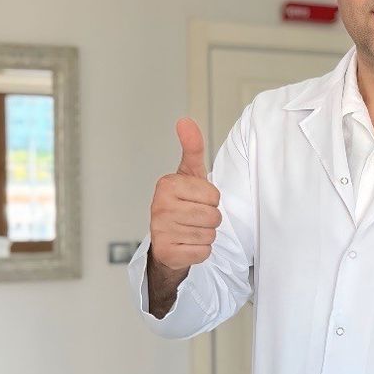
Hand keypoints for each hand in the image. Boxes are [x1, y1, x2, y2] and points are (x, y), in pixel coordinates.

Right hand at [149, 117, 221, 270]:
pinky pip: (203, 252)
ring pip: (209, 235)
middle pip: (213, 216)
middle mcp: (159, 206)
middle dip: (210, 219)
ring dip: (205, 235)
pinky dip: (200, 251)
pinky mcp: (167, 252)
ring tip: (190, 230)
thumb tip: (185, 120)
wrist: (166, 240)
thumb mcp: (189, 174)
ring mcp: (161, 230)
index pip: (214, 195)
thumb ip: (192, 148)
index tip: (196, 200)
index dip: (211, 200)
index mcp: (167, 184)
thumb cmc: (182, 204)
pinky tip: (186, 244)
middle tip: (194, 217)